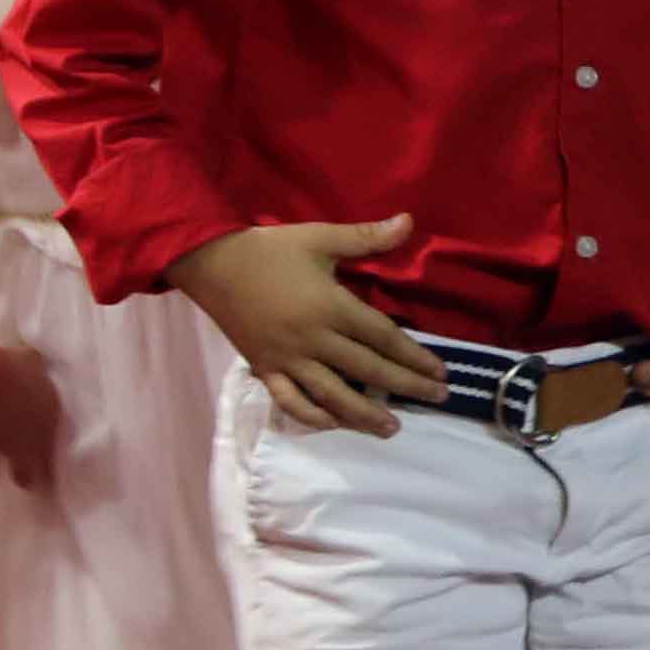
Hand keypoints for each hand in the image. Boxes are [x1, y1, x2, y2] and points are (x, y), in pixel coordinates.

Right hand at [0, 327, 70, 493]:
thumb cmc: (9, 361)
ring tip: (25, 486)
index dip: (61, 448)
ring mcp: (14, 444)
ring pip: (22, 472)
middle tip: (47, 485)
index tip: (62, 456)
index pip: (61, 439)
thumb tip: (39, 360)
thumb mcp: (33, 359)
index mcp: (52, 412)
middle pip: (45, 462)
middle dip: (46, 474)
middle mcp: (37, 435)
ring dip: (23, 479)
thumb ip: (38, 366)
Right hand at [172, 215, 432, 437]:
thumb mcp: (319, 237)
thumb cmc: (268, 250)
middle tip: (437, 399)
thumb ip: (366, 237)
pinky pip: (289, 400)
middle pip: (368, 370)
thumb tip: (409, 221)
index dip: (415, 357)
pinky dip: (311, 416)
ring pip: (332, 394)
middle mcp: (312, 339)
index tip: (440, 373)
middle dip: (406, 386)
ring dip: (365, 414)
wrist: (209, 264)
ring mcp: (286, 359)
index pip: (383, 338)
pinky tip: (333, 423)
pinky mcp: (264, 368)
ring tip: (392, 428)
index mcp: (330, 307)